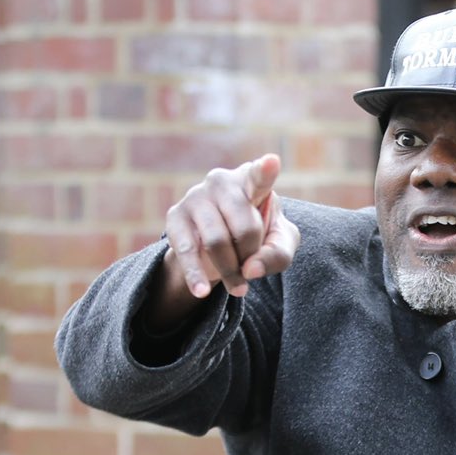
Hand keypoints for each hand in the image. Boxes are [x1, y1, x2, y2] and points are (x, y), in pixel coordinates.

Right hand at [163, 153, 299, 302]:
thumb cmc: (260, 236)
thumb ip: (277, 255)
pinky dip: (196, 274)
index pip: (260, 176)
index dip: (265, 171)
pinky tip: (202, 291)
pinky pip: (186, 250)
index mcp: (252, 182)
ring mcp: (196, 196)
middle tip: (251, 270)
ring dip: (230, 271)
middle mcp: (222, 181)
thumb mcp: (280, 246)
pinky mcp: (175, 216)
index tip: (272, 163)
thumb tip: (250, 270)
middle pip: (244, 228)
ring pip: (216, 242)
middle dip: (250, 256)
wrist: (222, 243)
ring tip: (238, 287)